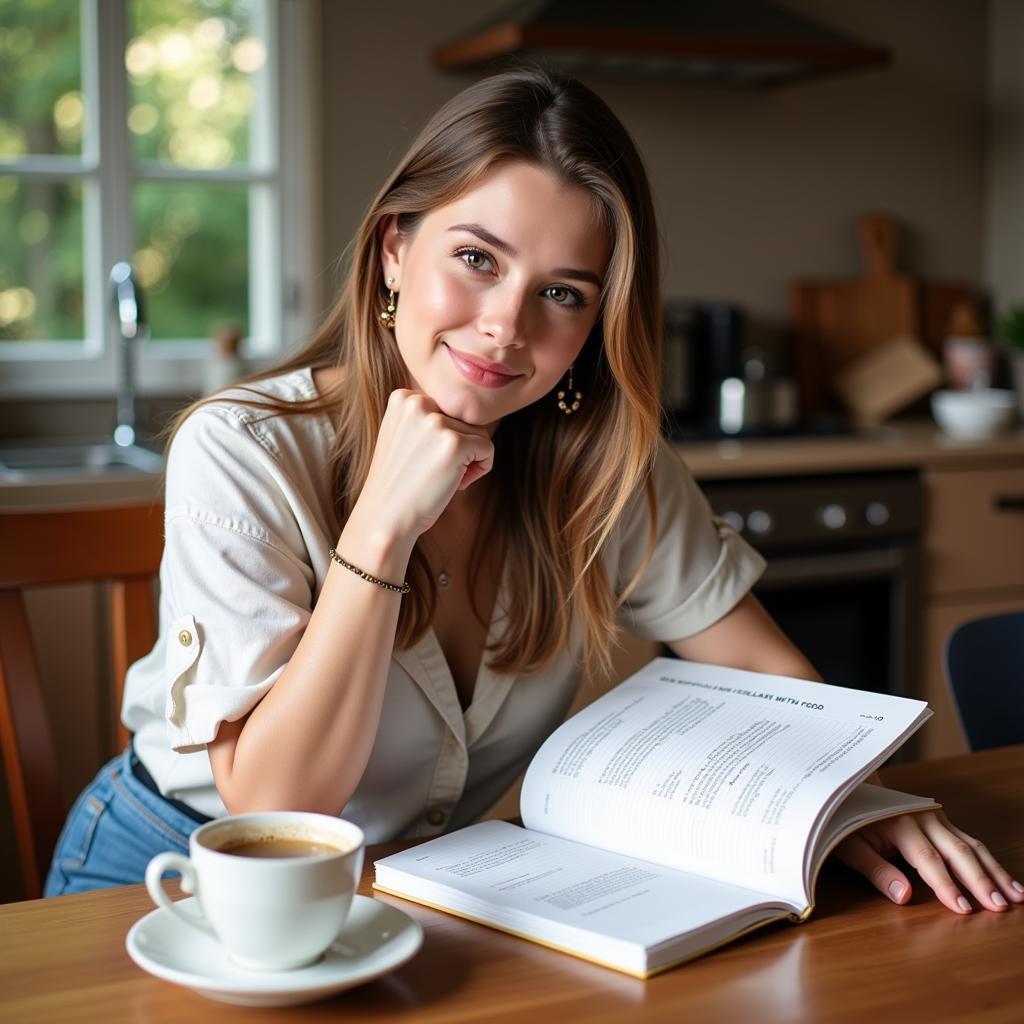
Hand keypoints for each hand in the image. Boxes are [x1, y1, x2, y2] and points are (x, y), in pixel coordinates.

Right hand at [357, 389, 494, 540]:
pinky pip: (488, 449)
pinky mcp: (454, 443)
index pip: (447, 410)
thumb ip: (427, 417)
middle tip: (434, 473)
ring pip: (478, 434)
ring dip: (468, 460)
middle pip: (464, 420)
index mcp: (403, 397)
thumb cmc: (400, 483)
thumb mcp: (404, 436)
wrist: (385, 518)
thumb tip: (469, 405)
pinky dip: (480, 470)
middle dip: (458, 449)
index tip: (425, 460)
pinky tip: (455, 484)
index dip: (444, 438)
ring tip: (441, 478)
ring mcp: (435, 422)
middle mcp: (417, 402)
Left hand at [835, 809, 1023, 912]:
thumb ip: (876, 870)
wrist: (851, 786)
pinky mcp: (942, 821)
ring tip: (1018, 897)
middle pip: (958, 852)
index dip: (946, 885)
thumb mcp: (848, 846)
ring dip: (994, 872)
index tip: (964, 908)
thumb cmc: (847, 819)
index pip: (928, 860)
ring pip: (971, 846)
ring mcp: (936, 818)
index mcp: (900, 824)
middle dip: (981, 880)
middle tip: (1001, 906)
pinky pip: (970, 842)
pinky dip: (990, 862)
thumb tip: (904, 896)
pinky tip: (1007, 880)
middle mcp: (923, 818)